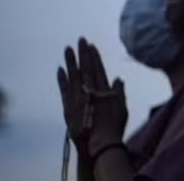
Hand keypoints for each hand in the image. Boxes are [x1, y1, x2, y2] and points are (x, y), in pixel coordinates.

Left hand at [57, 38, 127, 155]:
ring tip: (67, 49)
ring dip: (71, 61)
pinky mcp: (68, 107)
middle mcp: (91, 90)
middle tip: (80, 39)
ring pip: (73, 75)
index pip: (98, 68)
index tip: (91, 46)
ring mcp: (78, 98)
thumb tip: (118, 79)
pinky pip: (64, 89)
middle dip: (82, 53)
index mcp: (105, 90)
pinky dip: (62, 78)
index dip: (94, 56)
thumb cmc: (114, 128)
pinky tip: (60, 69)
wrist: (99, 143)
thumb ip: (120, 92)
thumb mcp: (122, 108)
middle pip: (86, 68)